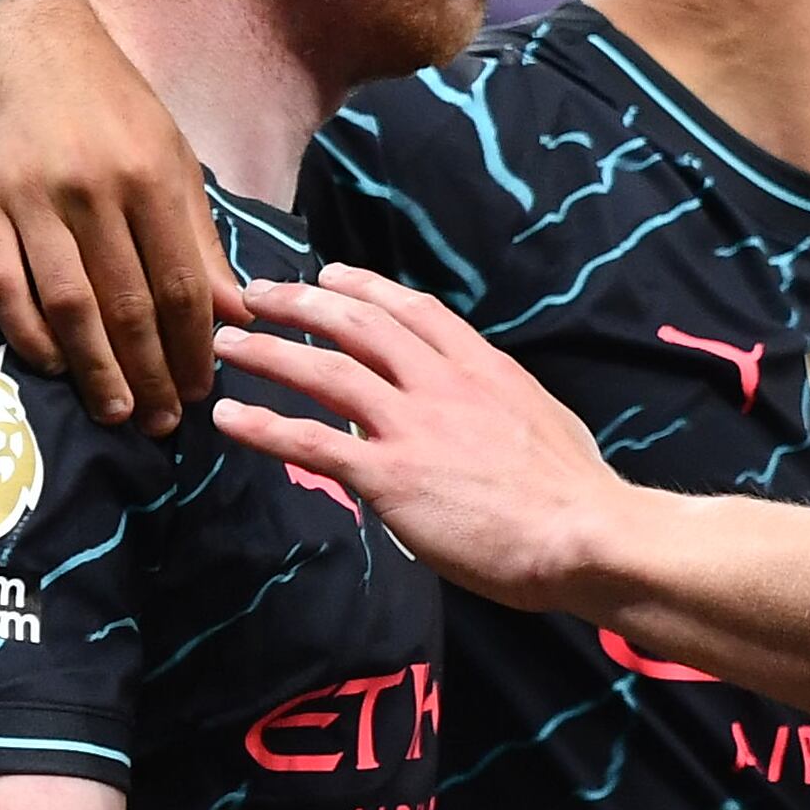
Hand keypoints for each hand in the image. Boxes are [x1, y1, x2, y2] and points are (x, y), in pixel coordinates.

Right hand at [0, 0, 237, 434]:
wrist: (15, 37)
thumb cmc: (110, 101)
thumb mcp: (171, 153)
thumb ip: (199, 235)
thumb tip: (237, 312)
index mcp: (153, 176)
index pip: (183, 285)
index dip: (194, 347)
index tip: (204, 390)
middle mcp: (94, 189)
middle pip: (129, 304)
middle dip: (151, 372)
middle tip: (164, 423)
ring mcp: (31, 197)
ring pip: (69, 305)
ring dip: (95, 368)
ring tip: (118, 411)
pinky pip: (4, 284)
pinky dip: (30, 334)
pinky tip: (55, 366)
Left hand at [208, 266, 632, 606]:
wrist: (583, 532)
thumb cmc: (576, 491)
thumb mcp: (544, 420)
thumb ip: (503, 405)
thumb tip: (487, 411)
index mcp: (483, 367)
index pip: (414, 310)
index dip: (365, 288)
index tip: (330, 277)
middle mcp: (441, 383)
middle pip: (358, 325)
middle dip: (301, 303)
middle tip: (258, 294)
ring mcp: (413, 425)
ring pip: (325, 370)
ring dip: (268, 351)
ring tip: (227, 341)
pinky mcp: (389, 475)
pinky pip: (311, 442)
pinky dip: (263, 425)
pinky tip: (229, 418)